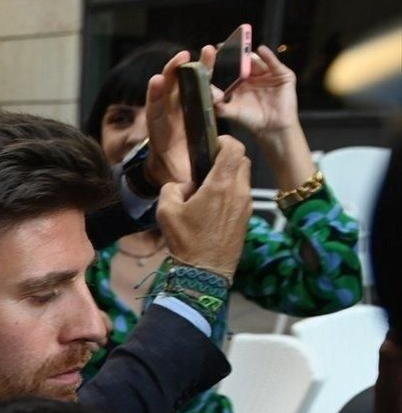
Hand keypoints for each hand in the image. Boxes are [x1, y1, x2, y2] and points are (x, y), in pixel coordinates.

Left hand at [140, 45, 219, 189]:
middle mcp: (165, 121)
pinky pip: (194, 88)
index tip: (157, 81)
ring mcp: (176, 112)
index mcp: (159, 137)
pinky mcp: (188, 108)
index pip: (154, 114)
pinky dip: (201, 74)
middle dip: (173, 75)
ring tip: (202, 52)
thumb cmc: (176, 178)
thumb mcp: (177, 181)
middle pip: (166, 94)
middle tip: (181, 58)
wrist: (174, 174)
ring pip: (181, 87)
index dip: (155, 98)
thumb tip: (190, 185)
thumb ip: (182, 181)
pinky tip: (208, 58)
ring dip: (190, 69)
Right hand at [156, 135, 251, 280]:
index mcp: (221, 184)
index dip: (225, 141)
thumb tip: (182, 185)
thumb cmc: (186, 241)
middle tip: (208, 168)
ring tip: (208, 190)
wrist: (205, 272)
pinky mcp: (247, 217)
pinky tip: (213, 208)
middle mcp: (239, 191)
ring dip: (229, 177)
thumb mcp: (166, 211)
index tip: (211, 146)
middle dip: (227, 158)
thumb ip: (172, 188)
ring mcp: (246, 205)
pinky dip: (230, 193)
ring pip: (243, 178)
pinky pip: (242, 195)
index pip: (235, 148)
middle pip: (242, 160)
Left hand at [216, 46, 316, 191]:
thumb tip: (206, 95)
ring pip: (256, 60)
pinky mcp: (282, 74)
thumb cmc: (252, 120)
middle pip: (242, 61)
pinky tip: (261, 51)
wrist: (273, 128)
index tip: (211, 53)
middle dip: (234, 54)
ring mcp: (267, 73)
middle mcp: (252, 75)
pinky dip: (268, 56)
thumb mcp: (232, 112)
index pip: (229, 68)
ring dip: (248, 55)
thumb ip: (219, 104)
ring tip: (240, 49)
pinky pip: (274, 63)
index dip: (221, 61)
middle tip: (224, 46)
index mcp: (238, 82)